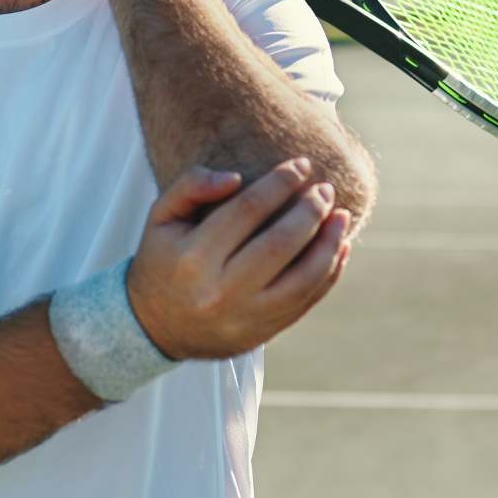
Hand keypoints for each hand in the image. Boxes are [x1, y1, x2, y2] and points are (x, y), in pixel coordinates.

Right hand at [126, 158, 353, 360]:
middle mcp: (221, 291)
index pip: (248, 210)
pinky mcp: (263, 333)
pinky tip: (340, 246)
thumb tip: (236, 177)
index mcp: (194, 258)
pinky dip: (329, 273)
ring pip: (303, 278)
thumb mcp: (160, 218)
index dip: (281, 182)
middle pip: (281, 243)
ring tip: (342, 215)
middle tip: (326, 188)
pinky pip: (306, 301)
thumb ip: (190, 186)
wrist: (155, 327)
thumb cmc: (163, 261)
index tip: (302, 164)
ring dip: (330, 243)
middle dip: (311, 210)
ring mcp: (245, 318)